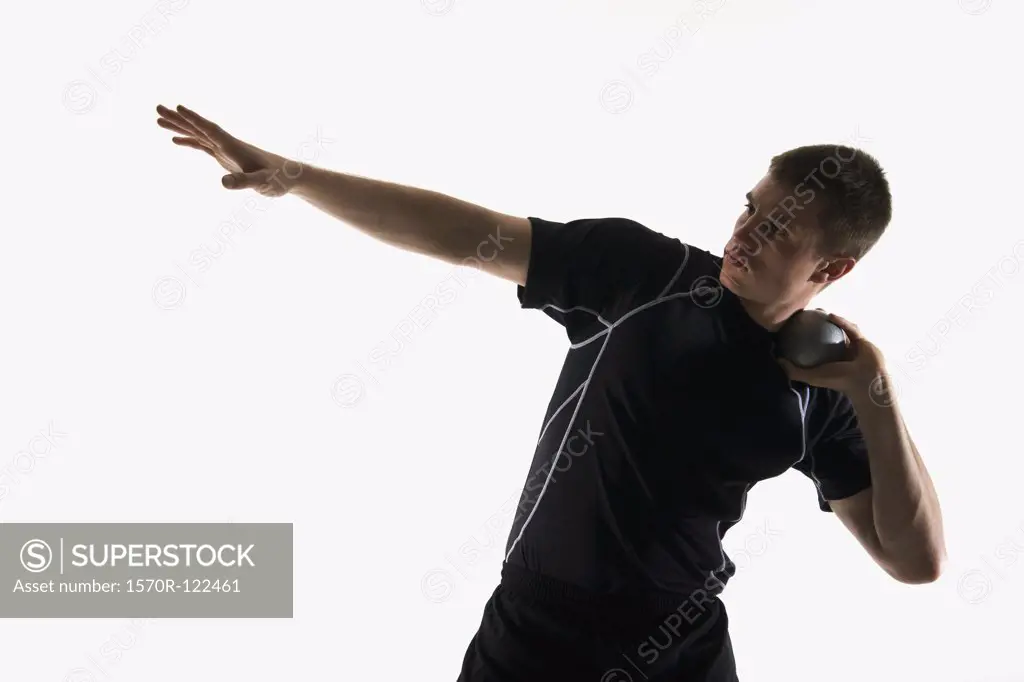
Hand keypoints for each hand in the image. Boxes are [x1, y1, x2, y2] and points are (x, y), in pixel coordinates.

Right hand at [156, 104, 298, 196]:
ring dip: (179, 127)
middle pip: (199, 128)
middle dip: (178, 118)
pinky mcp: (227, 158)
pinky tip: (175, 141)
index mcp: (234, 147)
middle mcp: (228, 144)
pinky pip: (203, 146)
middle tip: (156, 108)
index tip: (177, 108)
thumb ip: (244, 182)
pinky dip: (189, 142)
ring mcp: (226, 150)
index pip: (211, 130)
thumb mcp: (263, 182)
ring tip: (158, 121)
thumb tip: (223, 183)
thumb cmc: (280, 179)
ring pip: (198, 135)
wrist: (291, 177)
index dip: (195, 119)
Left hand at [776, 311, 886, 395]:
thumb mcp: (812, 376)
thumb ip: (794, 371)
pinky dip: (841, 321)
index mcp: (829, 362)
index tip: (795, 328)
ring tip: (819, 312)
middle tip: (806, 316)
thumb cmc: (838, 380)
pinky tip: (831, 315)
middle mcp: (840, 354)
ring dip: (831, 320)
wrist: (864, 381)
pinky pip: (850, 328)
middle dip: (817, 325)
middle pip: (826, 336)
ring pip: (841, 330)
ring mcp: (852, 347)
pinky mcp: (862, 341)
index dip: (805, 337)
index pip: (814, 347)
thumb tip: (777, 360)